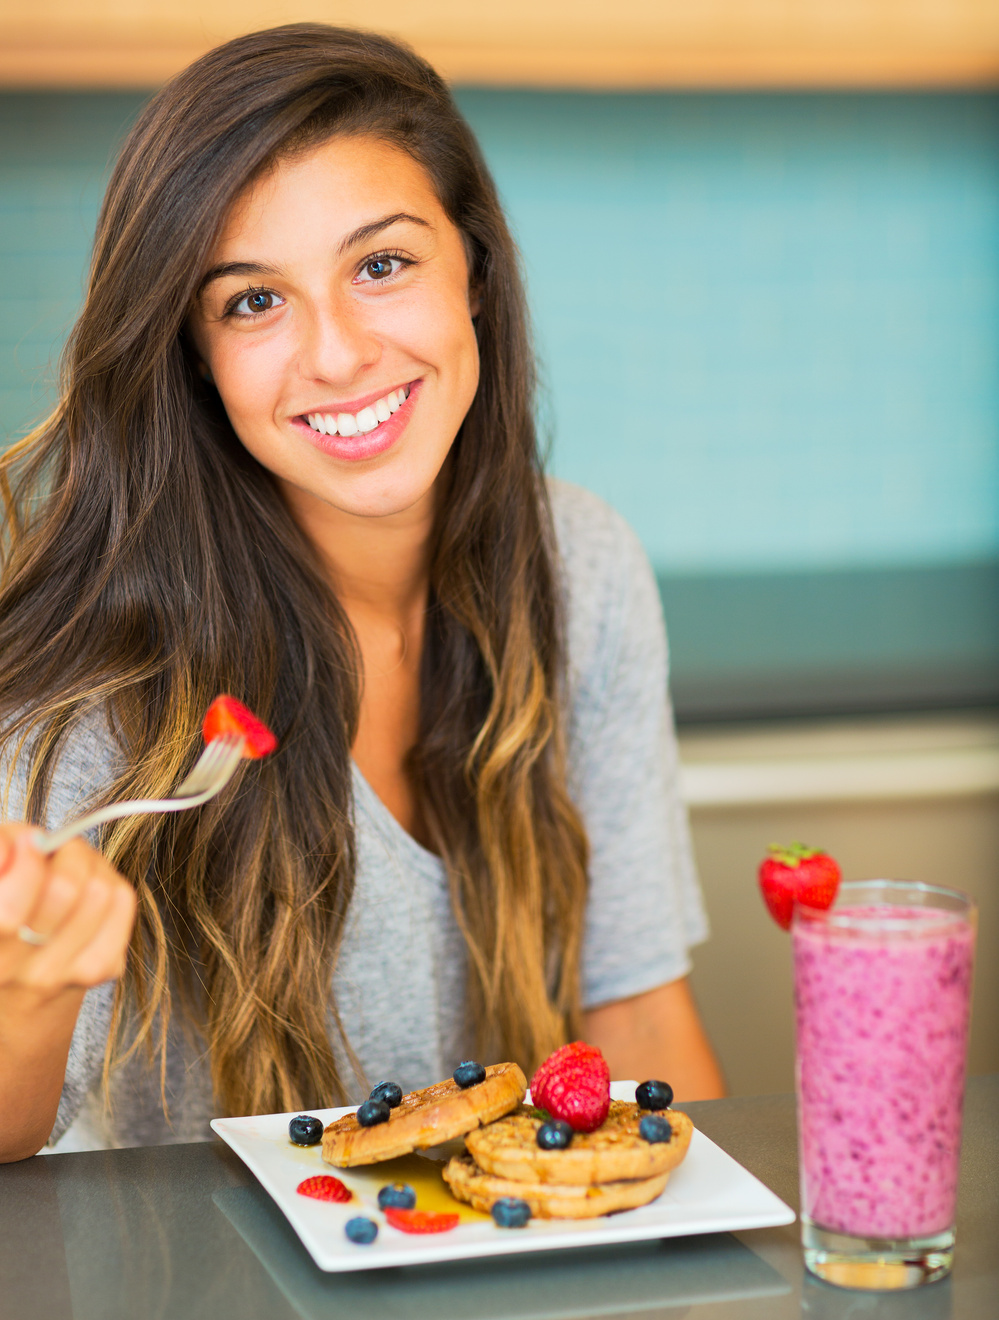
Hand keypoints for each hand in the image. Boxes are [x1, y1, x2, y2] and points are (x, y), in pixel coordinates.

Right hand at [0, 824, 135, 1000]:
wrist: (17, 974)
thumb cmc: (1, 904)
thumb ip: (0, 852)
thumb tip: (27, 845)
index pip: (11, 911)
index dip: (26, 862)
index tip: (28, 843)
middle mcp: (16, 972)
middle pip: (64, 890)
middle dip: (64, 853)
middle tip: (53, 851)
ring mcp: (60, 975)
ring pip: (99, 891)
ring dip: (90, 865)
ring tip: (72, 868)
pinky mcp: (100, 968)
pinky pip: (121, 902)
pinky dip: (110, 883)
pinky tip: (87, 891)